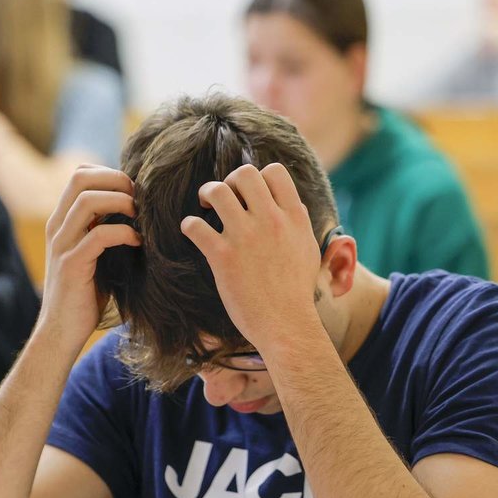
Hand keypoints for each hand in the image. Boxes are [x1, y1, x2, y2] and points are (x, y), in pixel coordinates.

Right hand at [37, 166, 141, 350]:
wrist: (61, 330)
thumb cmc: (85, 293)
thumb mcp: (95, 254)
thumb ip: (105, 230)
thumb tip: (141, 211)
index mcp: (62, 220)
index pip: (79, 174)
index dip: (109, 173)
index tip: (133, 190)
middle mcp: (57, 227)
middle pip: (80, 178)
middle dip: (116, 180)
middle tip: (139, 197)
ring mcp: (62, 244)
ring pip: (87, 201)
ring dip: (121, 202)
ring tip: (141, 216)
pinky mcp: (72, 265)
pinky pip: (99, 236)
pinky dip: (124, 233)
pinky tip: (138, 243)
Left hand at [180, 163, 322, 352]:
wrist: (286, 325)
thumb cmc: (297, 292)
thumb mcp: (308, 250)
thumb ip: (300, 223)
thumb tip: (293, 206)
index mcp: (293, 218)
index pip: (275, 172)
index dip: (259, 178)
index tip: (250, 195)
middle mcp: (271, 221)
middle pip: (244, 174)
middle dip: (229, 182)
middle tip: (224, 200)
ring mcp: (246, 237)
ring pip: (218, 191)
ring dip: (207, 194)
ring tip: (206, 208)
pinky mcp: (223, 256)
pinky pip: (195, 225)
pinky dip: (189, 226)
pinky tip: (193, 234)